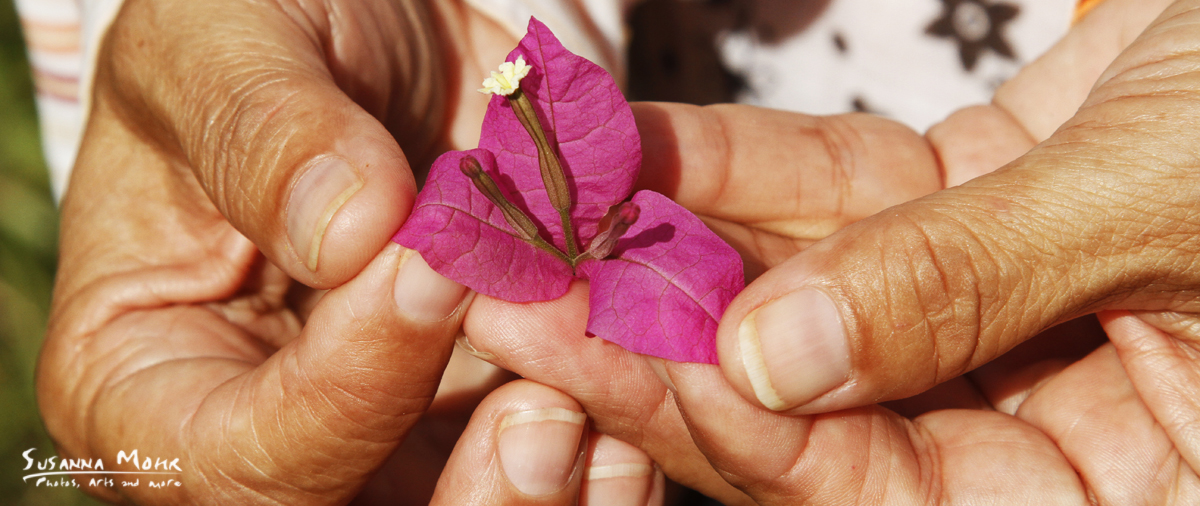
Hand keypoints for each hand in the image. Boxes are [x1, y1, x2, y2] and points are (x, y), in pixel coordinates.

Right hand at [36, 0, 582, 502]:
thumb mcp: (221, 42)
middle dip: (468, 497)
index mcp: (149, 378)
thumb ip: (263, 134)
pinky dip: (604, 469)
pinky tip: (645, 406)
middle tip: (545, 416)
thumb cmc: (258, 27)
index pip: (232, 457)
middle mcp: (268, 433)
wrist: (374, 27)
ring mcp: (381, 435)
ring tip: (607, 417)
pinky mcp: (473, 411)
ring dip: (548, 496)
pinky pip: (542, 481)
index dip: (340, 391)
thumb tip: (347, 233)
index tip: (426, 271)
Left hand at [460, 0, 1188, 502]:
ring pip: (809, 294)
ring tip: (535, 212)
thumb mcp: (1174, 197)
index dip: (720, 422)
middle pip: (817, 404)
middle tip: (506, 284)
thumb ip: (971, 289)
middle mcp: (1060, 418)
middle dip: (656, 340)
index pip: (880, 487)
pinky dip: (739, 176)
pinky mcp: (981, 207)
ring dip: (672, 247)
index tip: (569, 344)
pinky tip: (628, 150)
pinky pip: (840, 201)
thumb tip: (773, 365)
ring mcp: (1009, 311)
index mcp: (1132, 479)